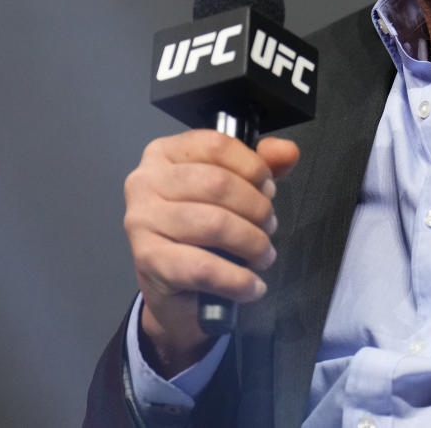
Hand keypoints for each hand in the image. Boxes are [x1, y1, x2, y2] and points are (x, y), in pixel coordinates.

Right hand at [122, 130, 298, 375]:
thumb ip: (263, 164)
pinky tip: (252, 286)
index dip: (254, 167)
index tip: (269, 189)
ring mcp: (141, 221)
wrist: (172, 285)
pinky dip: (237, 280)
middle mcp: (145, 181)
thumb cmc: (204, 225)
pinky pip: (204, 268)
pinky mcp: (147, 261)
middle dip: (257, 208)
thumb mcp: (236, 187)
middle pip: (218, 184)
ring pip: (214, 224)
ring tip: (264, 255)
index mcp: (165, 153)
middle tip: (269, 227)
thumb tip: (288, 151)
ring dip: (253, 243)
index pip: (217, 145)